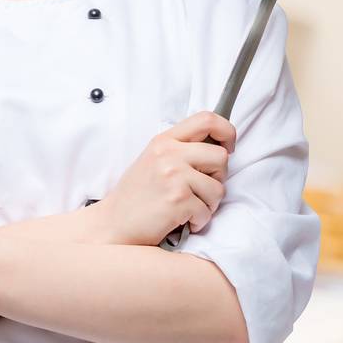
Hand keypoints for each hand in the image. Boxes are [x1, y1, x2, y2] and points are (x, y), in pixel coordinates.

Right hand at [96, 111, 234, 244]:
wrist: (114, 222)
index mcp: (163, 141)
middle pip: (220, 156)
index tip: (227, 148)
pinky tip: (180, 220)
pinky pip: (207, 211)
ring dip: (208, 204)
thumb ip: (181, 149)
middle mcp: (168, 154)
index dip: (227, 132)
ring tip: (186, 207)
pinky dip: (198, 221)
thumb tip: (219, 145)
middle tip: (198, 189)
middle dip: (217, 177)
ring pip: (219, 188)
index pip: (208, 119)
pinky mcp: (178, 200)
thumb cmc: (137, 195)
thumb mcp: (154, 160)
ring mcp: (173, 176)